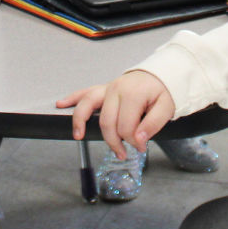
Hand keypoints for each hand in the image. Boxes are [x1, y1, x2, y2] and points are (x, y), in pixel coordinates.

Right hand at [57, 70, 174, 160]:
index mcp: (133, 95)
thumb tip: (138, 139)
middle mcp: (116, 89)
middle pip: (107, 121)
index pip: (126, 126)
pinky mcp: (103, 88)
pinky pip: (84, 92)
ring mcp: (107, 88)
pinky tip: (61, 104)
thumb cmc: (162, 92)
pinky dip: (72, 98)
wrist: (159, 74)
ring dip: (81, 121)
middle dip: (113, 141)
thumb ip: (153, 124)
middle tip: (123, 154)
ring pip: (88, 105)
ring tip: (78, 136)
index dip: (133, 142)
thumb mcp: (166, 107)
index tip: (141, 148)